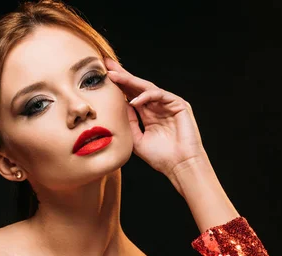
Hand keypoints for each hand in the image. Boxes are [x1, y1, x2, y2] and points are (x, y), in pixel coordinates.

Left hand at [105, 57, 207, 177]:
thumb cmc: (160, 157)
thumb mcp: (136, 139)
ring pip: (147, 87)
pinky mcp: (179, 104)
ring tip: (114, 76)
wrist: (179, 166)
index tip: (102, 75)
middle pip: (137, 86)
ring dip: (129, 81)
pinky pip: (160, 95)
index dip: (118, 85)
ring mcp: (168, 104)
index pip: (130, 95)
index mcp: (147, 113)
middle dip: (122, 74)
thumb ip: (128, 122)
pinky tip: (133, 101)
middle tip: (106, 63)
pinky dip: (146, 97)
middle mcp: (157, 106)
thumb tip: (118, 106)